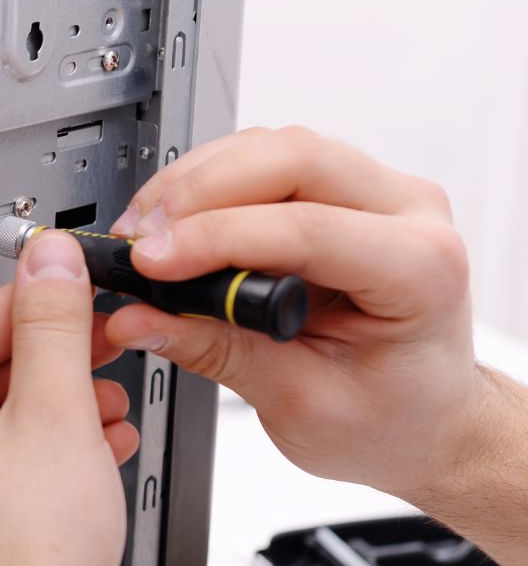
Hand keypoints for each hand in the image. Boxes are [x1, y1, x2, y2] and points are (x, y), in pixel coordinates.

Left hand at [0, 231, 145, 565]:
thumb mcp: (52, 414)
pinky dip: (41, 454)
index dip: (26, 304)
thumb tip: (48, 266)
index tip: (64, 289)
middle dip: (49, 364)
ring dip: (55, 409)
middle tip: (96, 345)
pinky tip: (96, 447)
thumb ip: (50, 326)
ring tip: (108, 402)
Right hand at [105, 126, 477, 504]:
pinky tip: (175, 219)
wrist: (426, 417)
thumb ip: (217, 353)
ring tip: (145, 230)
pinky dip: (210, 183)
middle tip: (139, 239)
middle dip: (199, 191)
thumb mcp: (301, 403)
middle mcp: (408, 213)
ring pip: (273, 147)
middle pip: (291, 157)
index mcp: (419, 269)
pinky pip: (268, 160)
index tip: (150, 263)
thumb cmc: (393, 419)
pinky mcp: (342, 190)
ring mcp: (377, 192)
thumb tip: (142, 320)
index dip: (214, 239)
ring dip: (196, 181)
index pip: (306, 228)